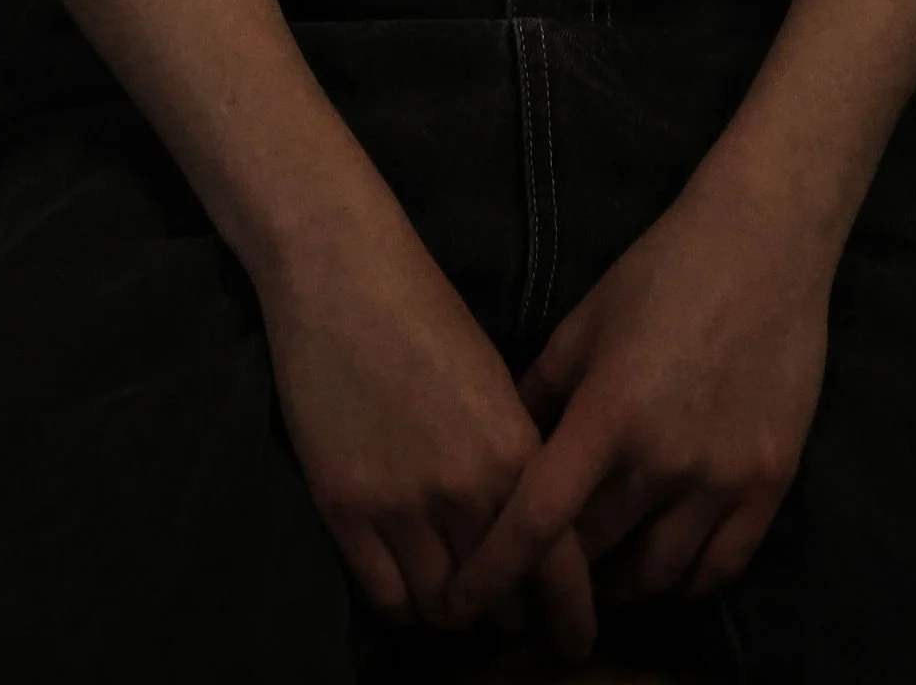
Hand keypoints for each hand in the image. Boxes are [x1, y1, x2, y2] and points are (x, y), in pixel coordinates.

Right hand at [255, 201, 599, 662]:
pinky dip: (401, 604)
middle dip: (507, 611)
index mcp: (516, 452)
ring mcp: (401, 504)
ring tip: (455, 601)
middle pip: (499, 598)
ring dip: (452, 611)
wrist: (342, 272)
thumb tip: (528, 522)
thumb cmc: (426, 309)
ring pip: (441, 608)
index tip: (573, 642)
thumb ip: (514, 456)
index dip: (569, 617)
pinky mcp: (345, 508)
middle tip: (505, 611)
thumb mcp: (495, 382)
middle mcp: (467, 491)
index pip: (559, 567)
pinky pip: (384, 596)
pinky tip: (408, 586)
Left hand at [439, 174, 834, 622]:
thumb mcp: (583, 324)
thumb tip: (498, 454)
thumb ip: (538, 393)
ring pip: (657, 577)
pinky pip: (720, 568)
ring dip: (620, 584)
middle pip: (593, 555)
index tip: (461, 603)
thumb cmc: (663, 271)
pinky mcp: (770, 483)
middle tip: (537, 577)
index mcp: (607, 414)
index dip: (494, 570)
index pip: (537, 520)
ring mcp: (723, 477)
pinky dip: (684, 582)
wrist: (765, 245)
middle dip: (557, 575)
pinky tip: (664, 566)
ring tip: (602, 574)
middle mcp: (664, 459)